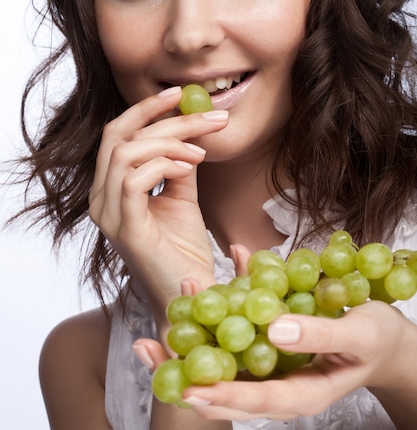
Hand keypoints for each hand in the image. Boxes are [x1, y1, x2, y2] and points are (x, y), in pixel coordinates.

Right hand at [88, 87, 228, 318]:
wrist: (190, 295)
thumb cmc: (184, 250)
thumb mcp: (183, 196)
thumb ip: (179, 164)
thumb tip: (188, 131)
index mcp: (110, 188)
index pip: (118, 135)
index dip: (145, 110)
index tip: (179, 94)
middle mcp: (100, 198)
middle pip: (119, 136)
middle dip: (162, 117)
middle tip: (205, 114)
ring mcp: (108, 214)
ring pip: (125, 153)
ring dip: (169, 142)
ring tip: (201, 151)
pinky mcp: (125, 229)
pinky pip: (134, 180)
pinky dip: (165, 164)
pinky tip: (191, 167)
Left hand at [134, 299, 416, 422]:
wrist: (382, 331)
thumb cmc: (376, 338)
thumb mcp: (358, 335)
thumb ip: (319, 335)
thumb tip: (276, 330)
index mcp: (302, 392)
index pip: (257, 400)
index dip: (222, 396)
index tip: (189, 391)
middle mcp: (279, 379)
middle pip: (228, 382)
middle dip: (188, 368)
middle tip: (150, 351)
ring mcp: (272, 357)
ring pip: (228, 351)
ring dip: (199, 330)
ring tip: (168, 311)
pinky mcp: (270, 333)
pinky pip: (243, 320)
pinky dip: (226, 300)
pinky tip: (209, 278)